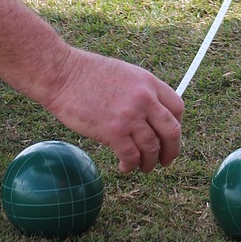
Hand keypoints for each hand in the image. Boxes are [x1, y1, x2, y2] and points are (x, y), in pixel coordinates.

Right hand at [42, 47, 182, 173]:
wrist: (63, 74)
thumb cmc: (88, 74)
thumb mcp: (125, 74)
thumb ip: (142, 92)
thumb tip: (153, 115)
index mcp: (148, 82)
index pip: (177, 108)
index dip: (177, 126)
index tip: (170, 136)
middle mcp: (144, 99)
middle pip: (172, 131)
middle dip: (171, 151)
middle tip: (165, 161)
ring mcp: (130, 116)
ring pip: (152, 148)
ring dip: (149, 162)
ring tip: (142, 166)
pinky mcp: (113, 131)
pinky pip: (131, 156)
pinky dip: (130, 165)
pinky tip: (124, 166)